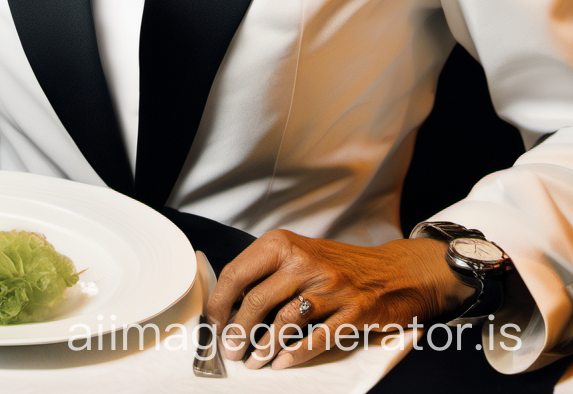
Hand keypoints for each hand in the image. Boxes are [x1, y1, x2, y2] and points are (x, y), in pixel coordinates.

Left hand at [204, 230, 469, 369]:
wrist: (394, 270)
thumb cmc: (340, 265)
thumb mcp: (300, 254)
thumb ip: (269, 272)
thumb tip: (230, 301)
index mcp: (285, 244)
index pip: (239, 271)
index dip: (221, 301)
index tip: (212, 323)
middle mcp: (306, 261)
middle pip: (258, 298)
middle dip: (238, 329)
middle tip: (230, 349)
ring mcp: (331, 287)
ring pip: (285, 320)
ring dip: (264, 346)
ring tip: (253, 360)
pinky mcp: (353, 311)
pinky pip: (318, 337)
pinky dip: (296, 353)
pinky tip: (283, 362)